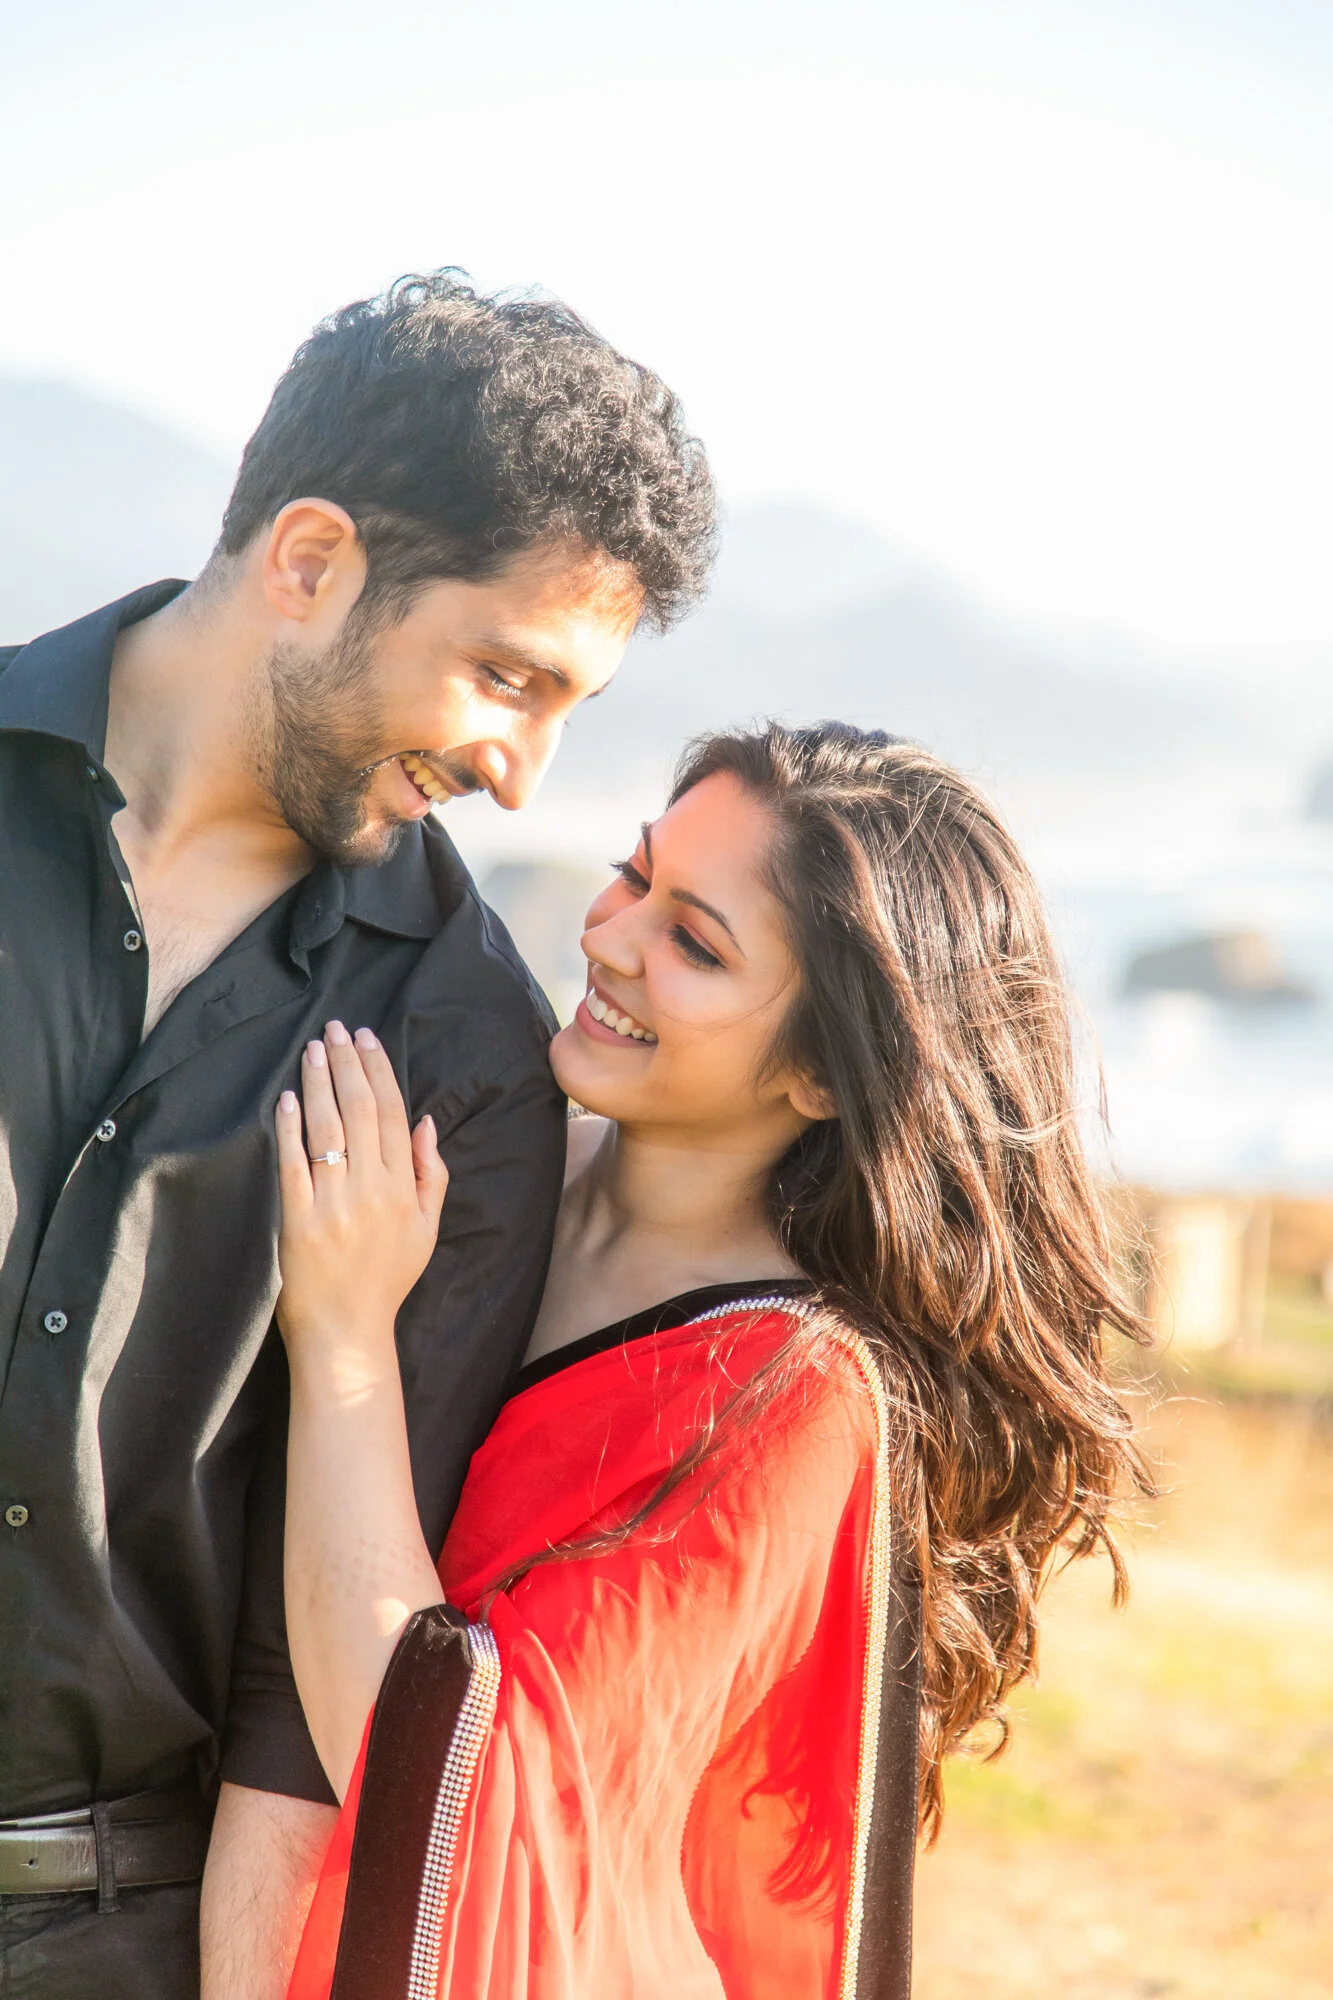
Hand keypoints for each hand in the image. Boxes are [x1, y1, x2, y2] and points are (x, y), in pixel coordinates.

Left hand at [274, 1021, 447, 1357]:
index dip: (379, 1070)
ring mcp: (335, 1203)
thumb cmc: (389, 1278)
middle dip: (347, 1063)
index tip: (366, 1039)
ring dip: (319, 1083)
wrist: (349, 1329)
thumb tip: (425, 1123)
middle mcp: (373, 1189)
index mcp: (405, 1187)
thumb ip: (432, 1174)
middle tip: (335, 1029)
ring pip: (328, 1127)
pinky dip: (290, 1128)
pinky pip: (294, 1163)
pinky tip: (286, 1099)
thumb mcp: (427, 1229)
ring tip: (312, 1050)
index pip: (394, 1113)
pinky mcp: (299, 1218)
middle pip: (361, 1110)